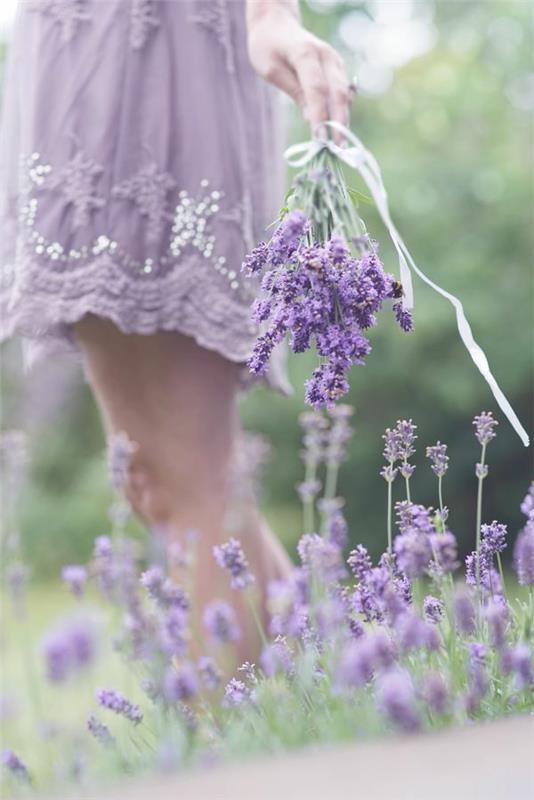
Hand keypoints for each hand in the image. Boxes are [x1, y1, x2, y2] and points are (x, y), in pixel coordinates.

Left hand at [246, 1, 352, 143]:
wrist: (276, 23)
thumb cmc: (267, 47)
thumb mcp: (271, 70)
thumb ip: (293, 91)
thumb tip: (310, 118)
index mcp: (305, 53)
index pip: (317, 89)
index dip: (320, 115)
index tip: (320, 139)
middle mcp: (326, 55)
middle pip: (338, 92)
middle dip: (339, 122)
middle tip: (339, 149)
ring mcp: (334, 60)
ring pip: (344, 94)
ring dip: (343, 119)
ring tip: (340, 145)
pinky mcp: (337, 68)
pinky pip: (343, 92)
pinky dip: (341, 111)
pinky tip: (337, 129)